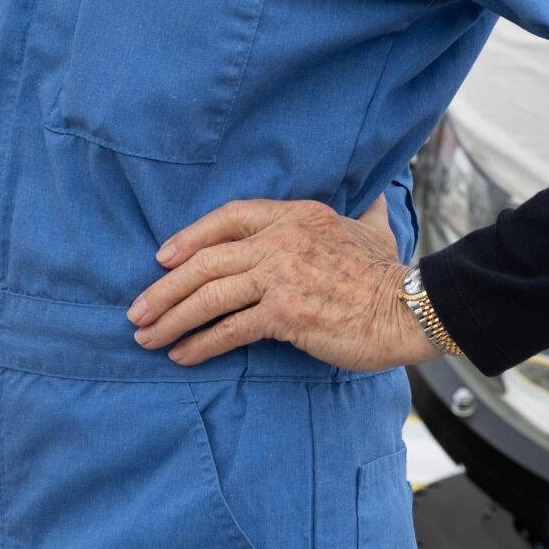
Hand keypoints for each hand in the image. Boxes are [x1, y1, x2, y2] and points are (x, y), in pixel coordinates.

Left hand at [128, 196, 434, 370]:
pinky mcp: (286, 314)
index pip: (228, 217)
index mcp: (298, 214)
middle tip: (137, 311)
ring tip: (147, 336)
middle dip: (164, 288)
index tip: (162, 257)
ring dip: (171, 317)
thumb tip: (377, 193)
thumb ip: (364, 208)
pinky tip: (182, 355)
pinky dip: (200, 344)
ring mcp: (283, 276)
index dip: (189, 237)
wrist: (410, 309)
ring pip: (209, 294)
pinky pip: (229, 329)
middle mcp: (284, 239)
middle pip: (206, 260)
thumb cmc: (390, 273)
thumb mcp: (373, 225)